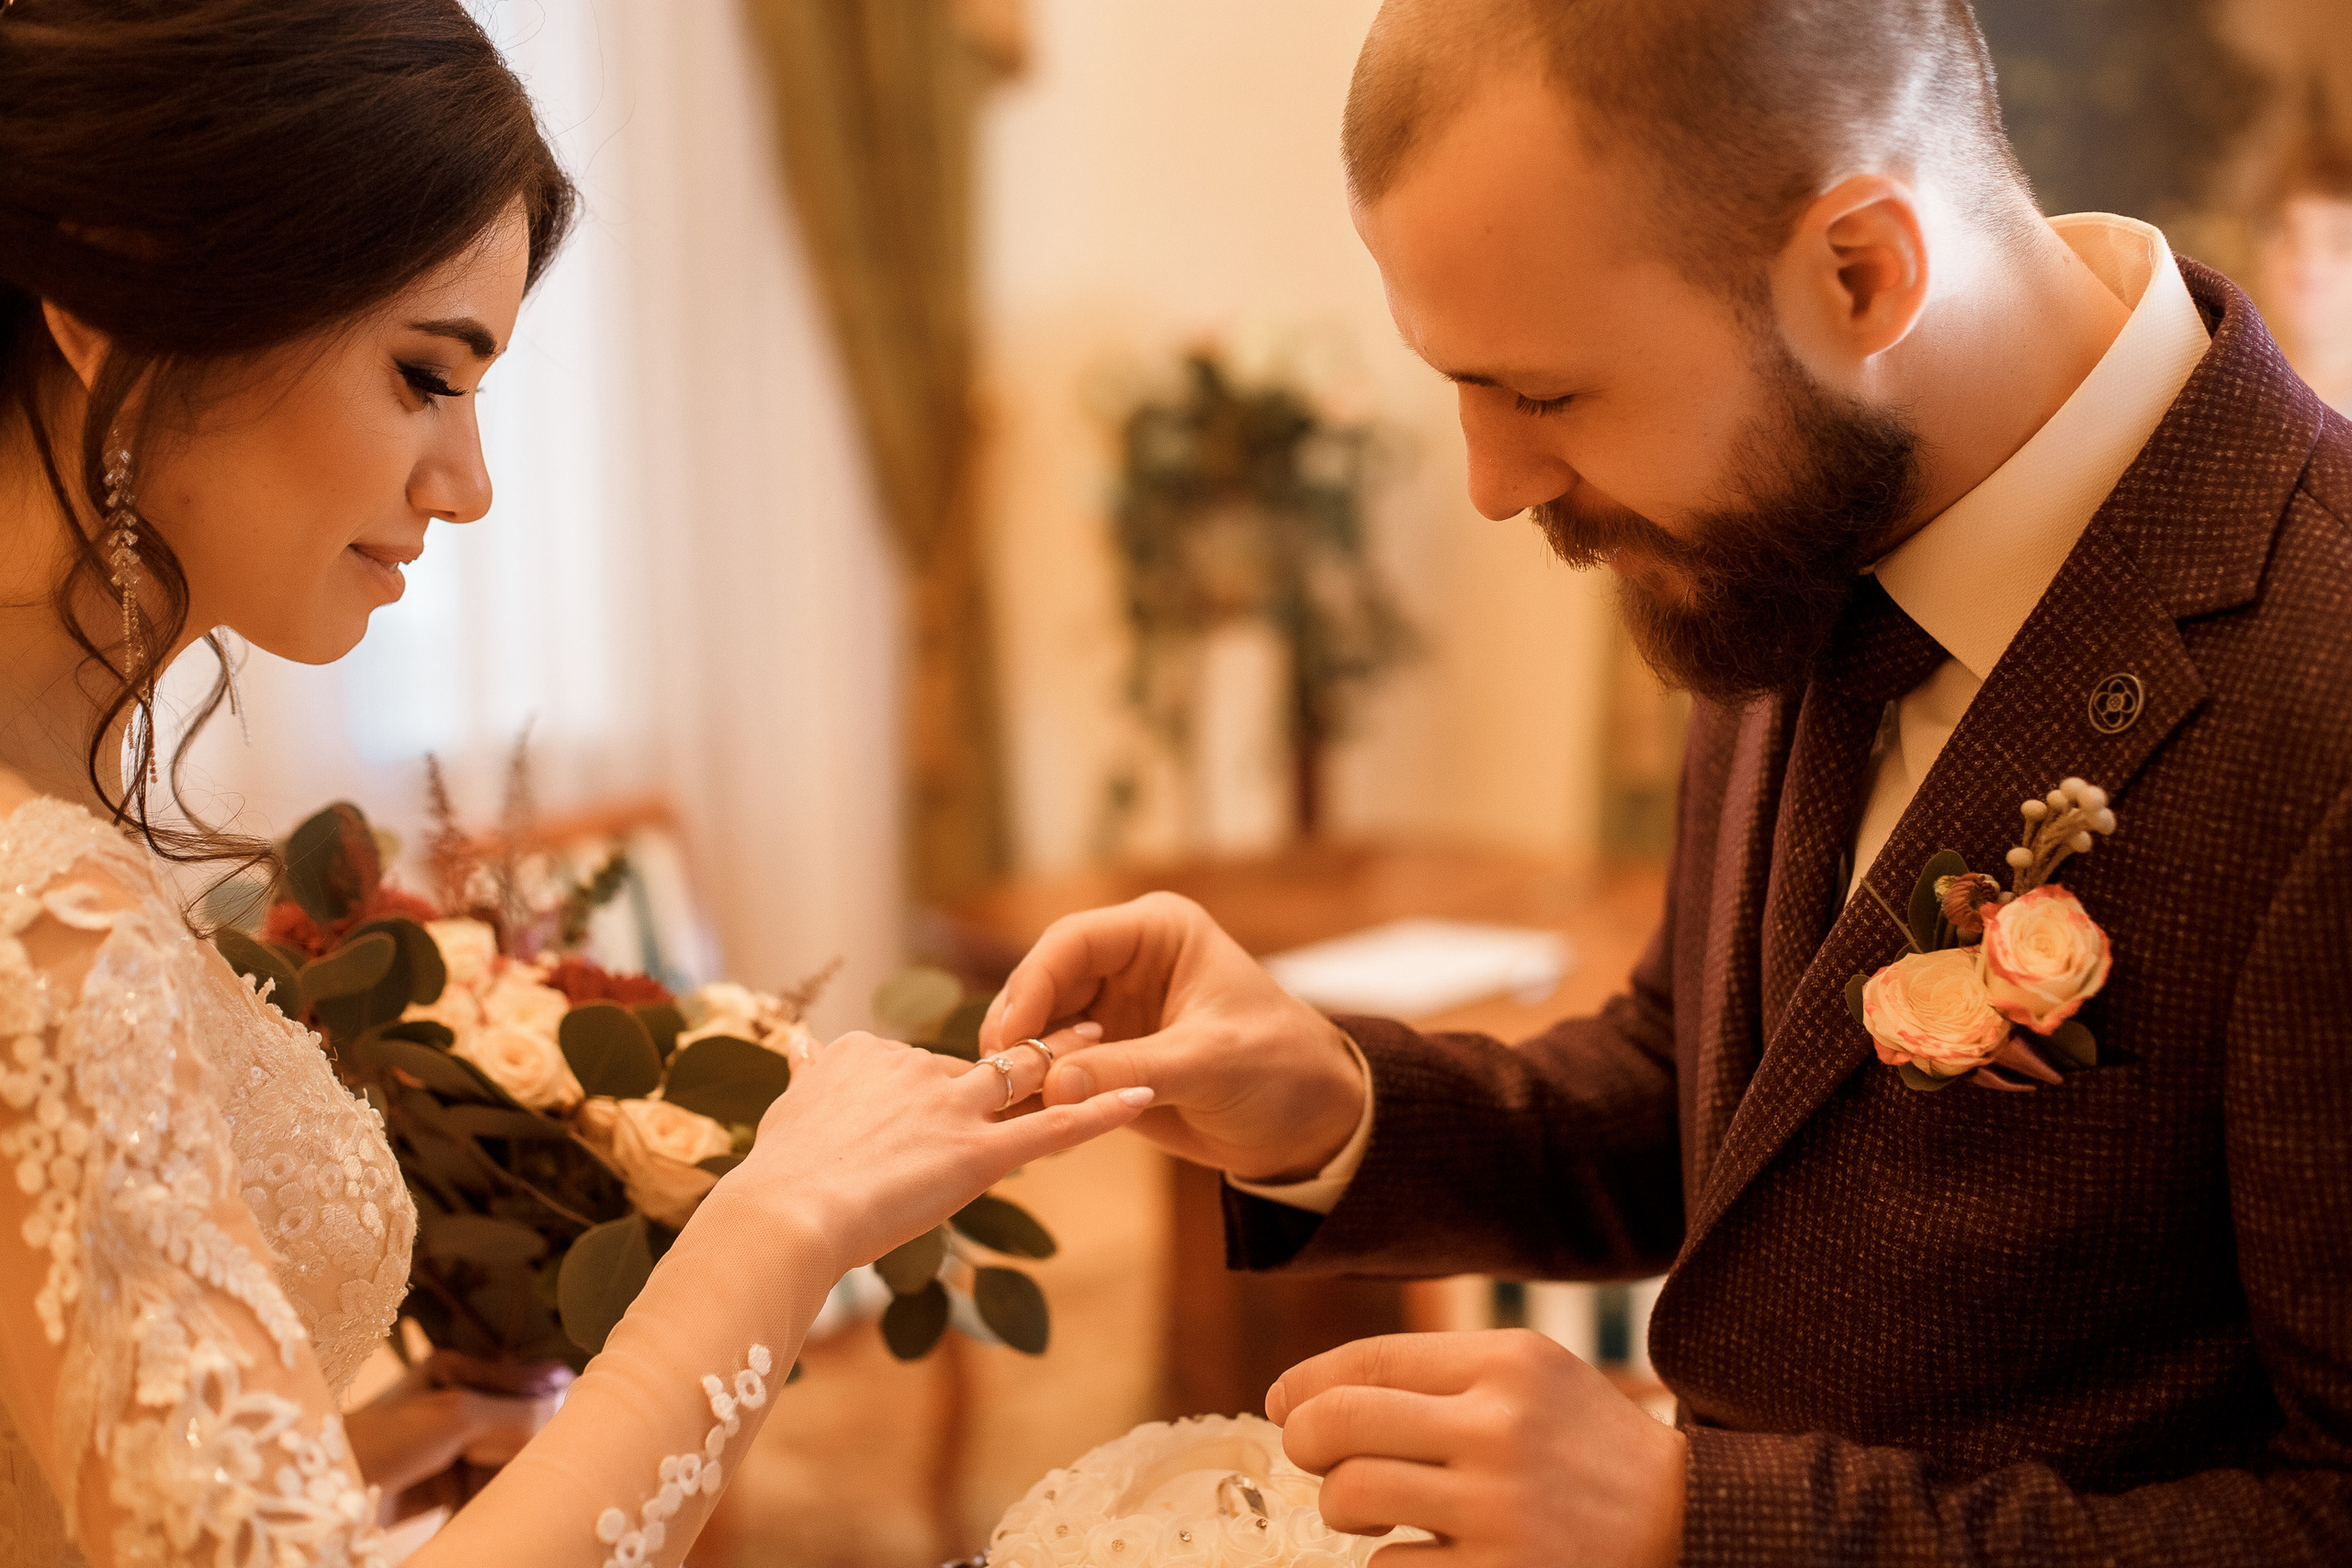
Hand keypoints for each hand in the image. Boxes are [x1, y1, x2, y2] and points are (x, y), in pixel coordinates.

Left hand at [344, 1352, 565, 1497]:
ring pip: (503, 1461)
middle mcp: (453, 1404)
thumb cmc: (376, 1442)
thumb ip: (516, 1415)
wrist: (317, 1499)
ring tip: (517, 1497)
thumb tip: (563, 1419)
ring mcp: (446, 1448)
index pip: (525, 1386)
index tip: (571, 1436)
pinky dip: (493, 1502)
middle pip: (516, 1426)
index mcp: (455, 1370)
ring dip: (511, 1481)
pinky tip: (493, 1511)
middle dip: (528, 1452)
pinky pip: (484, 1491)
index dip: (550, 1409)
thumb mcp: (454, 1415)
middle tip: (541, 1474)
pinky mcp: (440, 1487)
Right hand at [740, 1029, 1153, 1276]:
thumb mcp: (789, 1105)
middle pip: (979, 1061)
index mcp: (868, 1055)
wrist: (786, 1214)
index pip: (922, 1061)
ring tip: (1106, 1032)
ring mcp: (950, 1108)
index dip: (947, 1078)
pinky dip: (1102, 1111)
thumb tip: (799, 1045)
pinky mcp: (978, 1153)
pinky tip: (1140, 1098)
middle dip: (1026, 1046)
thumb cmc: (778, 1176)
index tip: (964, 1082)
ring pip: (1024, 1073)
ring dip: (1070, 1052)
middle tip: (1071, 1025)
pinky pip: (1053, 1127)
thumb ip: (807, 1072)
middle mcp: (915, 1068)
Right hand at [983, 892, 1363, 1181]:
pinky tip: (1026, 1124)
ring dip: (1021, 1066)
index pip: (1072, 941)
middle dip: (1017, 1029)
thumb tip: (1053, 1082)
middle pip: (1042, 984)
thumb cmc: (1280, 1069)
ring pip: (1038, 1028)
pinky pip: (1053, 1070)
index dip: (1032, 982)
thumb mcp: (1211, 1063)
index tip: (1010, 1033)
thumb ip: (1134, 1069)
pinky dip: (1038, 1095)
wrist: (1309, 1124)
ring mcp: (1110, 1012)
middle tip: (996, 1076)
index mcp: (1157, 933)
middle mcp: (1125, 964)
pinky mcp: (1104, 1060)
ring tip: (1006, 1107)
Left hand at [1268, 1330, 1686, 1567]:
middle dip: (1306, 1441)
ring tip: (1372, 1512)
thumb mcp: (1532, 1376)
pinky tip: (1427, 1556)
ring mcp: (1501, 1512)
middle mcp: (1500, 1430)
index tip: (1284, 1405)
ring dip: (1343, 1508)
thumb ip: (1433, 1372)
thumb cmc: (1585, 1447)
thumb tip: (1296, 1397)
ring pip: (1351, 1498)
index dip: (1305, 1384)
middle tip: (1319, 1460)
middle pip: (1338, 1423)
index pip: (1367, 1360)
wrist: (1688, 1527)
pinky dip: (1393, 1566)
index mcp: (1506, 1365)